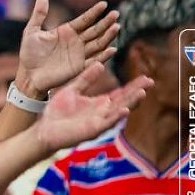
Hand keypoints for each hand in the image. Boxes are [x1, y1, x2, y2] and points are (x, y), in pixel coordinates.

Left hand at [16, 0, 119, 96]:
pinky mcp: (79, 67)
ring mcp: (79, 54)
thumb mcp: (31, 31)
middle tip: (116, 14)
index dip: (94, 12)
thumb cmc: (29, 53)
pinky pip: (94, 61)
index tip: (104, 4)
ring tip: (116, 27)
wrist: (28, 75)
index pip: (84, 20)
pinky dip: (104, 56)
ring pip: (98, 43)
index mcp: (67, 31)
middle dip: (105, 22)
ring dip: (108, 36)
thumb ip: (39, 14)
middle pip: (95, 30)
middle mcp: (76, 41)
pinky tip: (112, 49)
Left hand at [34, 64, 151, 154]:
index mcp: (99, 104)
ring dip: (131, 103)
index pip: (120, 93)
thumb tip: (100, 64)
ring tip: (143, 93)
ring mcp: (99, 122)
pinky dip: (116, 117)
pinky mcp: (92, 131)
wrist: (43, 129)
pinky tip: (125, 110)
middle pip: (124, 101)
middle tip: (150, 81)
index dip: (133, 86)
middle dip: (137, 92)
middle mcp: (102, 113)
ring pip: (119, 111)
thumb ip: (86, 78)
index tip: (146, 77)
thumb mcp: (72, 90)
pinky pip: (107, 123)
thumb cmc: (56, 112)